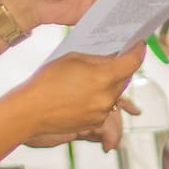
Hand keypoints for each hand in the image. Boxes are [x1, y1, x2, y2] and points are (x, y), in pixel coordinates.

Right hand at [13, 45, 144, 143]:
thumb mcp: (73, 59)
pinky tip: (82, 94)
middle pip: (124, 78)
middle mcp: (107, 97)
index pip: (132, 62)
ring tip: (89, 78)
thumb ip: (97, 58)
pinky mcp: (95, 123)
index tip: (138, 45)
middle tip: (111, 58)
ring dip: (108, 84)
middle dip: (120, 68)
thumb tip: (113, 57)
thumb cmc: (47, 81)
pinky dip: (99, 98)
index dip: (138, 51)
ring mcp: (102, 112)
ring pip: (114, 93)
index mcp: (104, 77)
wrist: (30, 111)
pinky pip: (104, 106)